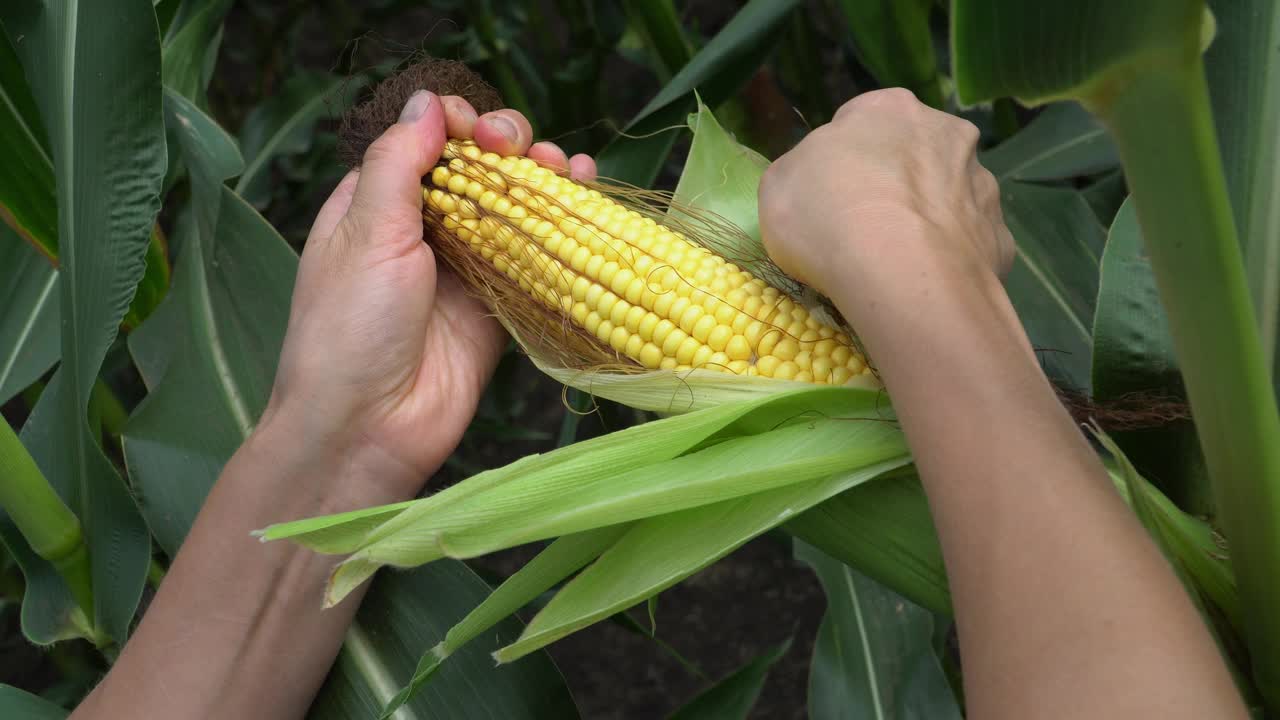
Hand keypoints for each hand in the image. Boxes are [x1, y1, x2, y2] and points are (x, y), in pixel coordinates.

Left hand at [263, 90, 596, 507]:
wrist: (368, 429)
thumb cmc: (349, 329)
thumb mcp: (365, 235)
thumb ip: (398, 164)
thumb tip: (429, 100)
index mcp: (375, 204)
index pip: (426, 141)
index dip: (457, 124)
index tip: (477, 132)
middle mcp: (423, 229)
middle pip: (477, 167)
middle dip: (507, 145)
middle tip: (520, 151)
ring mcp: (465, 267)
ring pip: (513, 206)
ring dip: (543, 177)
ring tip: (566, 167)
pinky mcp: (501, 304)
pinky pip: (536, 255)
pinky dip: (563, 225)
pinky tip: (586, 195)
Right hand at [758, 88, 1012, 305]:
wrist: (901, 275)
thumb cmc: (828, 217)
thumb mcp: (778, 186)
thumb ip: (802, 172)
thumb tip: (820, 181)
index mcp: (888, 108)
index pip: (862, 122)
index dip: (842, 160)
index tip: (829, 196)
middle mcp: (946, 132)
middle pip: (913, 154)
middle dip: (894, 184)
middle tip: (863, 228)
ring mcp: (980, 182)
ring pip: (948, 196)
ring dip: (927, 219)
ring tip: (898, 263)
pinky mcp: (1000, 234)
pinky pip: (968, 243)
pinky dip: (950, 258)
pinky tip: (926, 283)